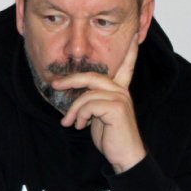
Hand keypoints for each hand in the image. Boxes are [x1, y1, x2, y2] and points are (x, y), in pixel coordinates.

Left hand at [56, 32, 145, 172]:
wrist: (124, 156)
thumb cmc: (111, 137)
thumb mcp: (98, 116)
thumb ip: (91, 102)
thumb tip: (75, 100)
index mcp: (120, 90)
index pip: (126, 66)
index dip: (130, 51)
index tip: (135, 34)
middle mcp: (122, 91)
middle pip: (92, 76)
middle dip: (70, 79)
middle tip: (54, 85)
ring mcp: (121, 98)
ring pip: (87, 93)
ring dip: (73, 109)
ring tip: (69, 123)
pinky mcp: (117, 108)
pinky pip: (88, 104)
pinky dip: (79, 115)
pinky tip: (80, 126)